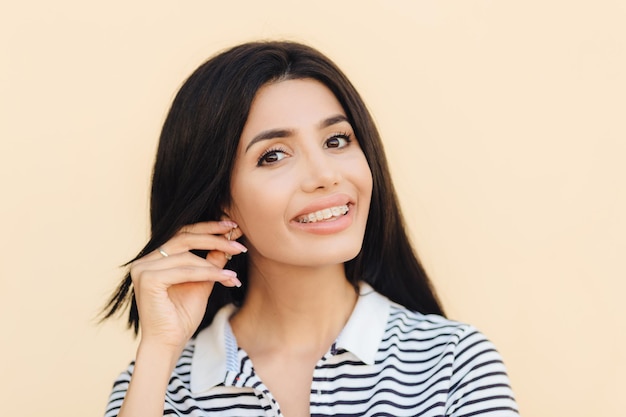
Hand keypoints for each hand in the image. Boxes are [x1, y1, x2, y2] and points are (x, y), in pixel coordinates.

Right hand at [130, 221, 245, 351]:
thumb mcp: (202, 283)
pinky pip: (185, 270)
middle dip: (215, 238)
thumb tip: (229, 240)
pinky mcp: (148, 279)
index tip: (233, 226)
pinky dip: (208, 273)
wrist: (169, 344)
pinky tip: (227, 277)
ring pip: (187, 256)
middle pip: (184, 237)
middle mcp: (145, 260)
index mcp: (154, 259)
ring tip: (235, 271)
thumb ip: (211, 262)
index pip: (182, 234)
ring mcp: (143, 268)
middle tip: (239, 241)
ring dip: (216, 261)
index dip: (208, 228)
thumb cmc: (182, 316)